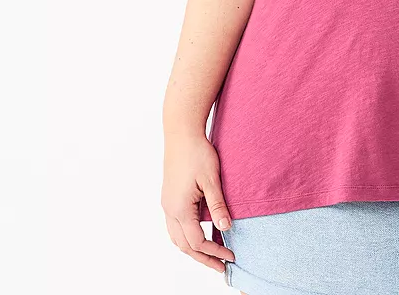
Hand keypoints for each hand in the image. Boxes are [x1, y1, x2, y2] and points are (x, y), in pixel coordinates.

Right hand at [161, 130, 235, 272]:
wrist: (181, 133)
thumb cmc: (197, 152)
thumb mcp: (212, 179)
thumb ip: (218, 204)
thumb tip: (226, 228)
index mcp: (180, 209)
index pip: (197, 242)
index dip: (215, 251)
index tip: (231, 256)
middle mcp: (170, 210)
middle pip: (185, 246)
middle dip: (203, 258)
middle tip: (221, 266)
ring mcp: (167, 204)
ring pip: (177, 238)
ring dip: (194, 249)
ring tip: (212, 254)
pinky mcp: (169, 198)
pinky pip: (176, 226)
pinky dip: (188, 236)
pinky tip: (201, 233)